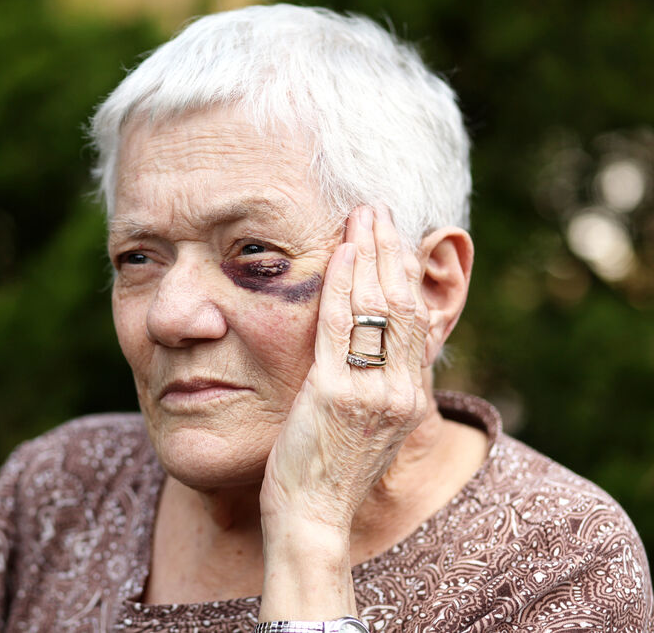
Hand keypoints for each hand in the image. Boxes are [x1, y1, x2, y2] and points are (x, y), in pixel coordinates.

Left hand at [258, 205, 429, 619]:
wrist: (312, 518)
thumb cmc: (326, 471)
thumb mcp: (361, 423)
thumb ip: (369, 383)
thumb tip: (363, 345)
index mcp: (409, 396)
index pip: (415, 319)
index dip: (404, 272)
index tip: (391, 237)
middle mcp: (402, 391)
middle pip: (404, 303)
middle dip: (390, 251)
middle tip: (377, 210)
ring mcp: (374, 393)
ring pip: (380, 308)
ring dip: (369, 255)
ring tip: (361, 216)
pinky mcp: (338, 395)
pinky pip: (343, 328)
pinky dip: (344, 286)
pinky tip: (341, 254)